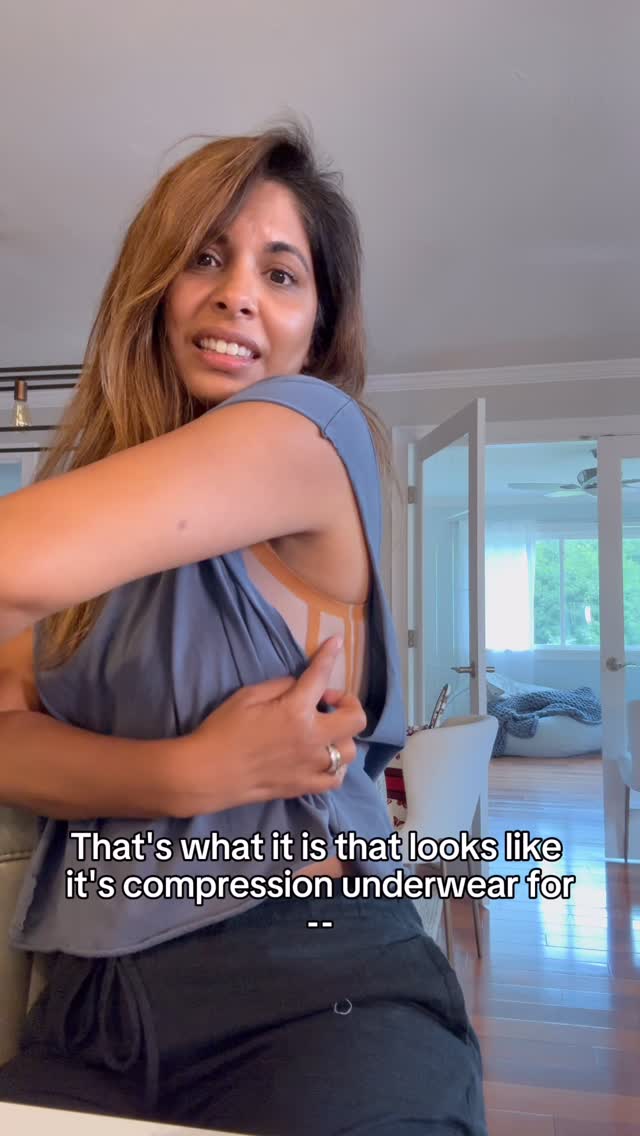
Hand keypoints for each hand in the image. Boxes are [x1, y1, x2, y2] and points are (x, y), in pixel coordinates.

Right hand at [174, 637, 366, 815]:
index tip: (337, 642)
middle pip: (355, 719)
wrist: (207, 773)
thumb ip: (279, 686)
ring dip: (342, 736)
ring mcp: (311, 766)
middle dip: (347, 703)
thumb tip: (298, 685)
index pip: (320, 676)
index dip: (330, 655)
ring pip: (350, 751)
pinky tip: (323, 758)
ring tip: (323, 732)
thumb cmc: (222, 730)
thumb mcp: (247, 696)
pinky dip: (336, 767)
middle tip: (326, 701)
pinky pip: (336, 779)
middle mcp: (311, 739)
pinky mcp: (304, 787)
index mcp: (295, 711)